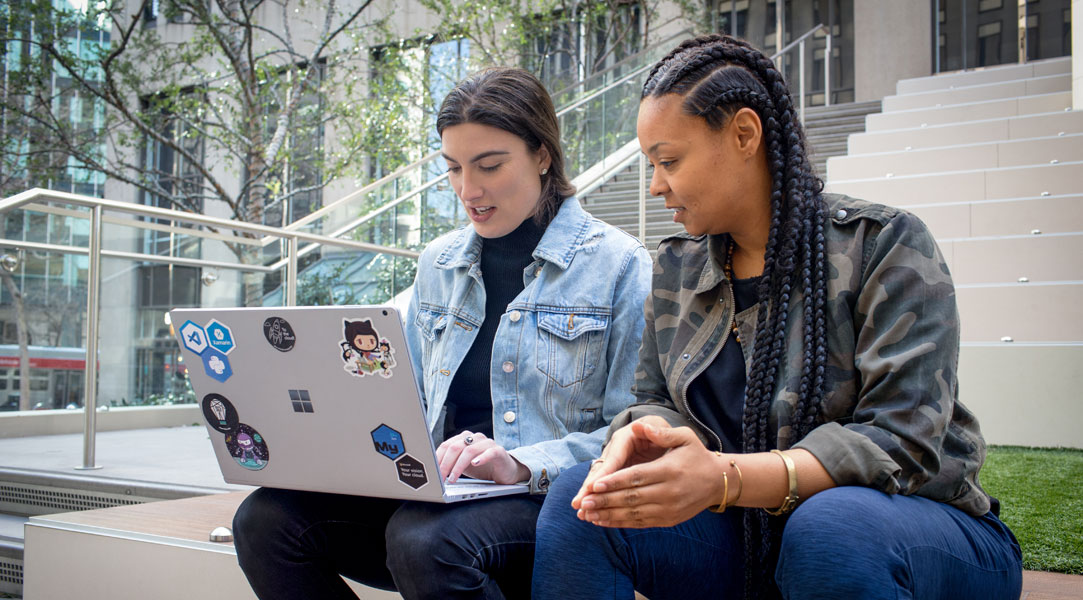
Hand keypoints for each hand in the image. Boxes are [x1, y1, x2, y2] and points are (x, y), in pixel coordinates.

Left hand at [435, 431, 529, 484]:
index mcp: (464, 439)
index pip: (446, 445)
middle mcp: (475, 438)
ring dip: (458, 466)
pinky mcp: (499, 451)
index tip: (432, 471)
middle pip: (455, 447)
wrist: (505, 471)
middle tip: (441, 477)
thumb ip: (451, 464)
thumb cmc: (483, 468)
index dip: (437, 458)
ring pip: (469, 450)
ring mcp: (488, 443)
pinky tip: (475, 464)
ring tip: (453, 478)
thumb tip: (433, 472)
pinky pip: (489, 452)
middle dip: (445, 464)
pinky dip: (481, 458)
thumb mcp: (463, 466)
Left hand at [575, 421, 725, 527]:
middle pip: (632, 498)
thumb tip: (640, 426)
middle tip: (584, 502)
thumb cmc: (697, 455)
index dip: (615, 482)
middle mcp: (669, 492)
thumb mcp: (685, 437)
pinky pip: (640, 523)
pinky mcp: (668, 520)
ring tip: (588, 514)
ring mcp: (669, 509)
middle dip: (606, 501)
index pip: (637, 477)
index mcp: (669, 470)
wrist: (717, 481)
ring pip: (634, 514)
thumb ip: (662, 433)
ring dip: (609, 515)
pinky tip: (604, 521)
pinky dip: (620, 523)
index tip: (595, 485)